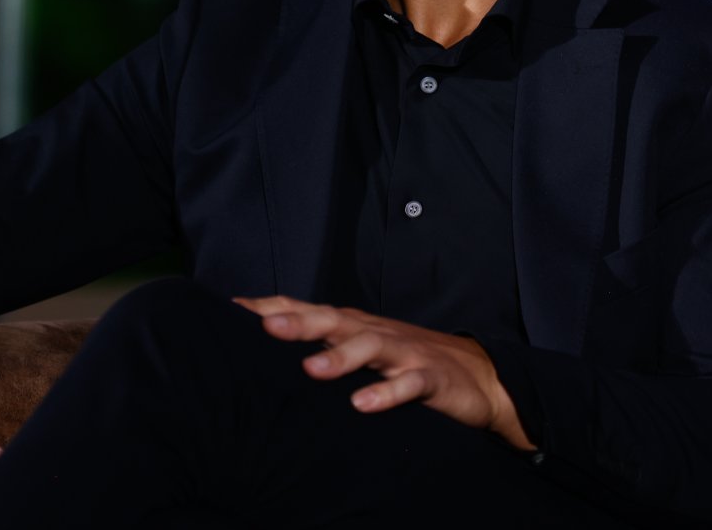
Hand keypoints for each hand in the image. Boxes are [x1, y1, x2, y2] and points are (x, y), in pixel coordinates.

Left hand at [233, 295, 533, 449]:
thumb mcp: (363, 350)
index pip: (308, 309)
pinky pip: (409, 385)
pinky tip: (364, 404)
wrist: (480, 375)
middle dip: (300, 322)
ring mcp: (404, 353)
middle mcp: (374, 332)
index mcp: (353, 325)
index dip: (272, 308)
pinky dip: (387, 393)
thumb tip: (268, 343)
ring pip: (370, 347)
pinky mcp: (430, 378)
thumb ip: (323, 346)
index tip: (231, 311)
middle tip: (267, 327)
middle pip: (335, 321)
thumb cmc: (408, 361)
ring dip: (341, 357)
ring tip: (312, 369)